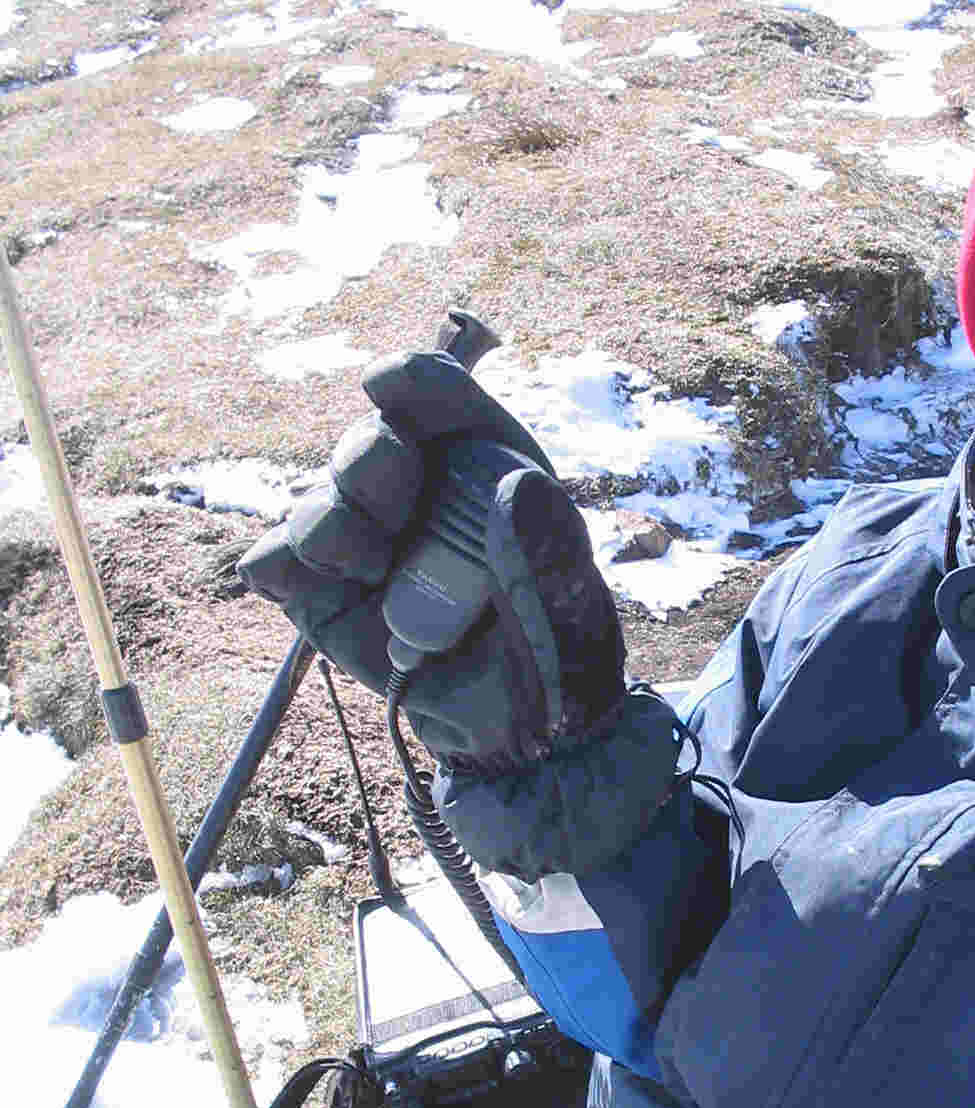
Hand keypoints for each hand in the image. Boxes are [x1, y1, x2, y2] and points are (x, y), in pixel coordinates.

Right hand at [237, 344, 626, 767]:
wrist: (518, 724)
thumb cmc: (552, 646)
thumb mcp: (569, 598)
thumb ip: (548, 544)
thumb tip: (518, 488)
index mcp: (474, 458)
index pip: (429, 390)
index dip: (409, 382)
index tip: (392, 390)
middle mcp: (409, 485)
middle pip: (364, 443)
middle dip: (370, 466)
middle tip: (397, 518)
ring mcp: (358, 536)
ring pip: (311, 504)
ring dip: (336, 530)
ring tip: (377, 573)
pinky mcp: (315, 591)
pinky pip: (271, 562)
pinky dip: (290, 570)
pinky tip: (342, 594)